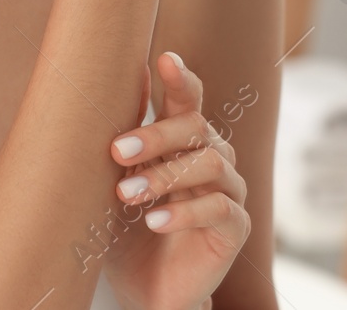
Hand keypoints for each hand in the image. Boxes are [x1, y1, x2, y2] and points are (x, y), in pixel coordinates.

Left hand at [101, 51, 249, 309]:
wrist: (144, 290)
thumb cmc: (126, 231)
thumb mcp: (112, 185)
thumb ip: (120, 142)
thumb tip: (111, 83)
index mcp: (184, 142)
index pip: (188, 101)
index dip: (181, 79)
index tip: (163, 60)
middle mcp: (213, 158)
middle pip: (198, 128)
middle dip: (157, 134)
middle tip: (118, 150)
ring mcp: (229, 192)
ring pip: (210, 164)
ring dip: (165, 175)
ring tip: (127, 194)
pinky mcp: (235, 228)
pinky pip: (220, 209)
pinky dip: (185, 212)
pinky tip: (154, 222)